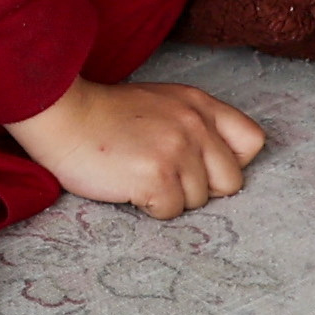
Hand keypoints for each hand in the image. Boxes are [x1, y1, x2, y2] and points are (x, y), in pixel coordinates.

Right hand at [8, 76, 271, 218]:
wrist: (62, 113)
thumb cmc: (105, 114)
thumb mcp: (161, 102)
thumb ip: (194, 123)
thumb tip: (216, 164)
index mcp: (200, 104)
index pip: (252, 142)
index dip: (230, 162)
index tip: (203, 166)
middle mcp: (195, 125)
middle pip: (230, 182)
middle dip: (201, 188)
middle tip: (165, 176)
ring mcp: (177, 151)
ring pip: (197, 202)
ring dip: (170, 197)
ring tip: (138, 175)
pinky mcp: (156, 176)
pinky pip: (170, 211)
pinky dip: (149, 206)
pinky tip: (128, 184)